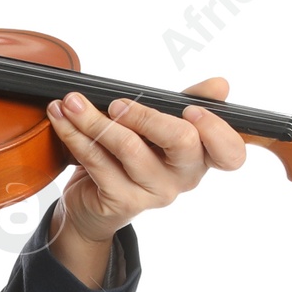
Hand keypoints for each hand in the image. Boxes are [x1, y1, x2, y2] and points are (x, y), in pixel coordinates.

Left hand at [43, 78, 248, 279]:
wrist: (91, 206)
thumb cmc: (129, 157)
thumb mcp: (158, 127)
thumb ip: (184, 104)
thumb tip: (221, 85)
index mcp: (201, 156)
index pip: (231, 153)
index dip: (217, 131)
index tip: (193, 111)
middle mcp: (184, 178)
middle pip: (181, 140)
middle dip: (147, 114)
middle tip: (116, 102)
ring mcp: (154, 193)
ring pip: (128, 146)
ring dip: (93, 119)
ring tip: (70, 103)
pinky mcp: (122, 201)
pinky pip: (97, 160)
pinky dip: (74, 134)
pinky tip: (61, 118)